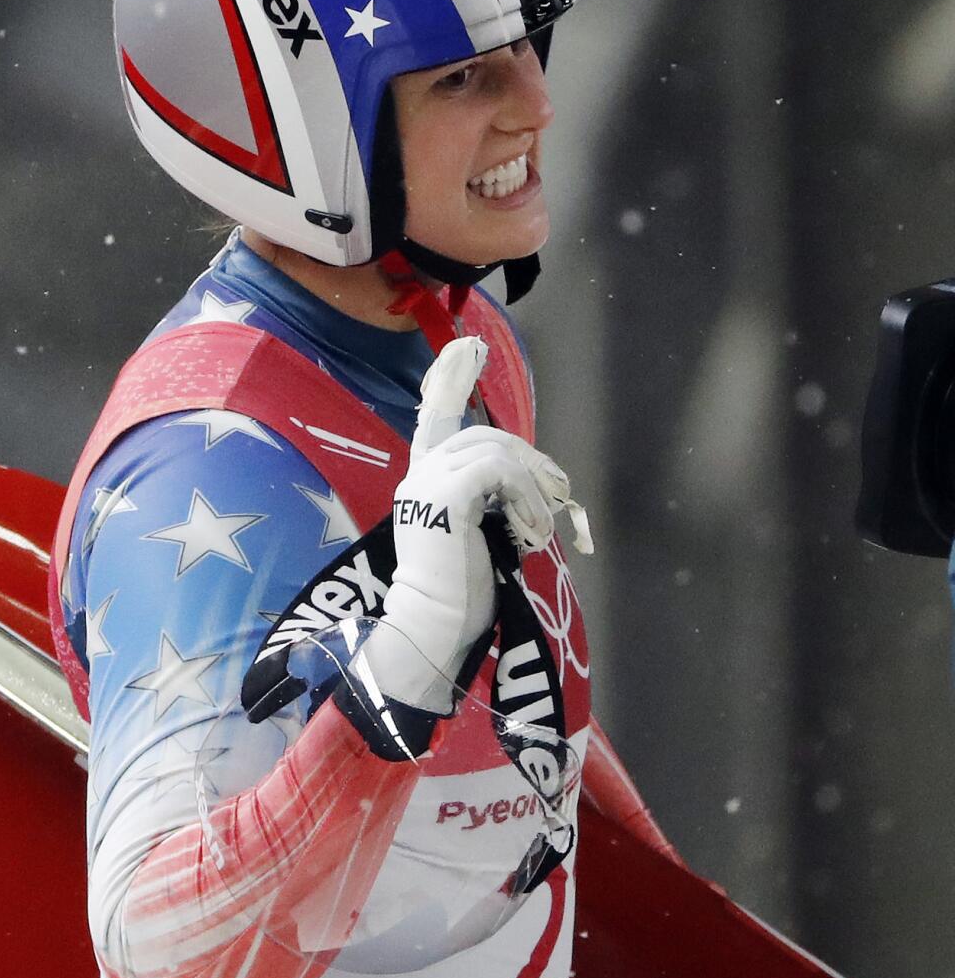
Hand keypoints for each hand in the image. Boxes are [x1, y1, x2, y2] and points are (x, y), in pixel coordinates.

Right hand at [367, 337, 575, 712]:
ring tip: (538, 526)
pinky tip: (527, 530)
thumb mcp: (479, 536)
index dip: (450, 381)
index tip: (467, 349)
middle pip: (487, 438)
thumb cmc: (460, 595)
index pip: (435, 417)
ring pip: (497, 450)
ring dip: (531, 485)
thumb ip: (490, 502)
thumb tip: (528, 483)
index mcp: (424, 482)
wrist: (434, 628)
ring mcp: (428, 482)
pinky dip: (523, 497)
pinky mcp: (444, 496)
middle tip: (557, 496)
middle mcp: (421, 474)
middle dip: (531, 463)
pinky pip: (499, 470)